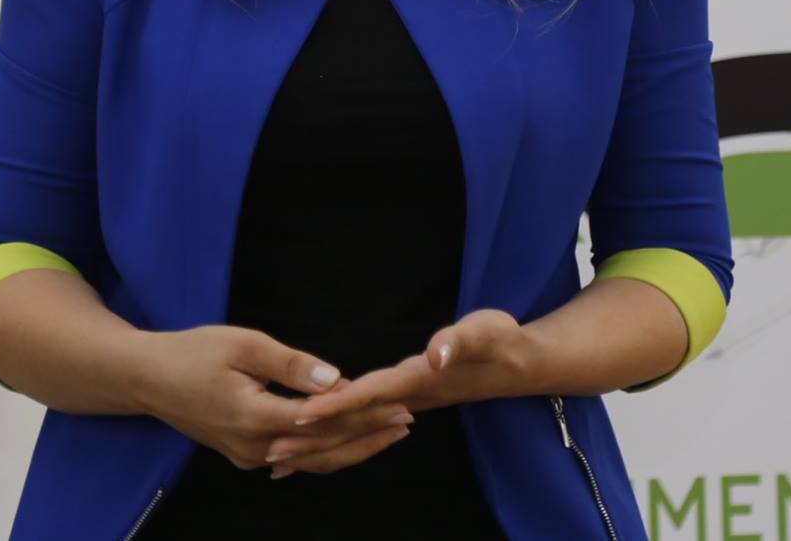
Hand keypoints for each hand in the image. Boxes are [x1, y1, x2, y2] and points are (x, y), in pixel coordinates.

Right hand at [134, 325, 414, 477]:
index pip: (323, 420)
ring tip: (388, 434)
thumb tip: (336, 380)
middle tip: (407, 421)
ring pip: (311, 460)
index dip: (363, 413)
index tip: (397, 403)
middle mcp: (254, 446)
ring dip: (352, 448)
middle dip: (368, 435)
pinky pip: (294, 458)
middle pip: (323, 447)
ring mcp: (248, 456)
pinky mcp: (244, 454)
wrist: (147, 378)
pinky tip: (348, 446)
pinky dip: (325, 453)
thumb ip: (291, 364)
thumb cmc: (193, 353)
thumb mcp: (243, 344)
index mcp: (255, 417)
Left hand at [261, 310, 536, 477]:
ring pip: (357, 431)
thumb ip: (461, 341)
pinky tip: (316, 443)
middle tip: (271, 452)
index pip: (369, 395)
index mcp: (418, 381)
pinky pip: (364, 427)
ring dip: (320, 445)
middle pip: (355, 423)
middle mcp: (409, 400)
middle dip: (315, 438)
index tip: (300, 416)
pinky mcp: (405, 405)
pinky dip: (338, 438)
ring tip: (281, 459)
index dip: (335, 406)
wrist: (520, 365)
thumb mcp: (486, 331)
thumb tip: (437, 354)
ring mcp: (407, 406)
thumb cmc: (501, 342)